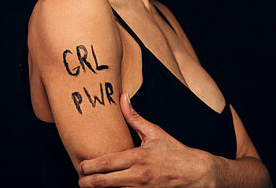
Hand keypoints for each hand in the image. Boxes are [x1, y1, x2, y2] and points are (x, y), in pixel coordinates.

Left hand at [78, 92, 218, 187]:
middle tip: (80, 181)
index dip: (90, 167)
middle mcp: (138, 177)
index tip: (81, 165)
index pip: (107, 164)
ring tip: (90, 185)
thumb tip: (122, 96)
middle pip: (104, 183)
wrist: (195, 173)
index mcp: (138, 158)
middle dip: (88, 183)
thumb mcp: (155, 132)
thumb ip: (134, 117)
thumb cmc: (174, 152)